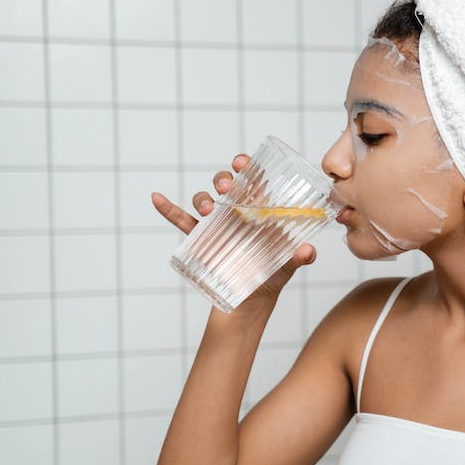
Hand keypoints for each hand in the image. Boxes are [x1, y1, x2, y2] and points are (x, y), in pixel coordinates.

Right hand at [152, 154, 317, 307]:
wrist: (252, 300)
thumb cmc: (273, 275)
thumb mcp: (288, 266)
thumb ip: (299, 257)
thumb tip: (307, 251)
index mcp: (260, 209)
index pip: (253, 179)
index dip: (246, 166)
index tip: (242, 164)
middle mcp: (237, 211)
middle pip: (227, 184)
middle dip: (224, 179)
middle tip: (228, 188)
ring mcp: (217, 223)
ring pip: (204, 199)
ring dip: (203, 197)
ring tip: (209, 208)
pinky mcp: (200, 239)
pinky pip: (181, 220)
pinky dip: (168, 208)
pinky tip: (157, 198)